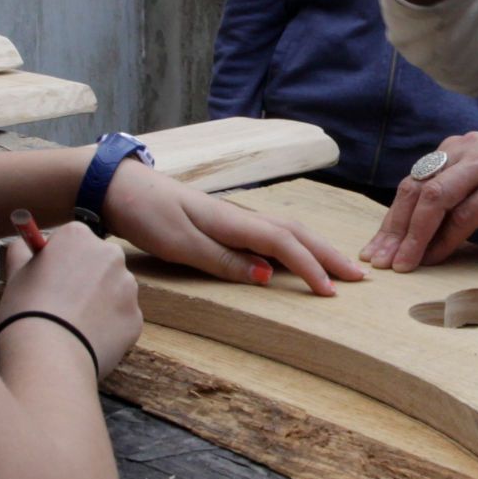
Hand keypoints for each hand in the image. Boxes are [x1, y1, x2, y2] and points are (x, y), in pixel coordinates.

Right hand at [0, 221, 141, 377]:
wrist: (48, 355)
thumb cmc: (26, 310)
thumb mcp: (15, 273)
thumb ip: (23, 251)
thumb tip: (25, 245)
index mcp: (78, 236)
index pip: (72, 240)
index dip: (59, 260)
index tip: (48, 278)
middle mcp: (110, 255)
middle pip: (98, 262)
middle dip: (85, 278)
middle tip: (61, 304)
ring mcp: (127, 287)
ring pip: (112, 291)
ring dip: (98, 303)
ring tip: (72, 326)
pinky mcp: (135, 318)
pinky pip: (120, 319)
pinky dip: (106, 328)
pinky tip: (86, 339)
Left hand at [102, 159, 365, 294]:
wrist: (117, 186)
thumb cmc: (145, 215)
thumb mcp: (179, 244)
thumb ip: (223, 260)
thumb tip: (268, 275)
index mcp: (232, 221)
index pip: (284, 245)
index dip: (311, 268)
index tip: (333, 292)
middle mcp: (240, 215)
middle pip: (296, 234)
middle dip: (329, 255)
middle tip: (360, 277)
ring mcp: (233, 217)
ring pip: (286, 231)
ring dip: (316, 248)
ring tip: (340, 266)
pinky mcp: (223, 222)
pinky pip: (270, 233)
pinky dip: (294, 244)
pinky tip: (298, 254)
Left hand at [361, 132, 477, 271]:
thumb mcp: (472, 182)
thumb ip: (445, 199)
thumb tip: (405, 240)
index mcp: (451, 150)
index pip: (411, 184)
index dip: (391, 220)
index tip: (374, 249)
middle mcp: (463, 152)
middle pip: (417, 190)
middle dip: (396, 229)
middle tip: (381, 261)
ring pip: (436, 198)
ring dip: (415, 236)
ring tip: (404, 263)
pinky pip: (465, 213)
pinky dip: (446, 237)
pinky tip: (434, 256)